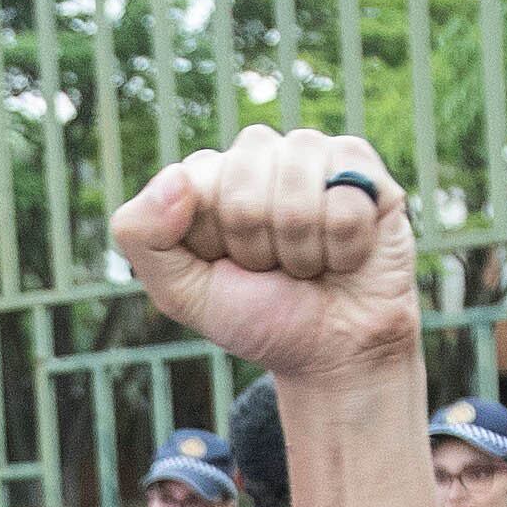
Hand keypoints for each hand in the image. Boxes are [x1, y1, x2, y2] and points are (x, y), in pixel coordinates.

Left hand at [111, 125, 418, 382]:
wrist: (331, 351)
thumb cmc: (255, 317)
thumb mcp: (179, 291)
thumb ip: (142, 235)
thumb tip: (174, 177)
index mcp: (209, 177)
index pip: (194, 183)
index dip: (211, 239)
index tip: (224, 264)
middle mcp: (259, 155)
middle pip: (243, 187)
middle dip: (255, 246)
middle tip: (270, 268)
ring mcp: (312, 156)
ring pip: (296, 190)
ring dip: (301, 249)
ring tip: (307, 263)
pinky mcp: (364, 168)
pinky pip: (347, 199)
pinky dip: (343, 247)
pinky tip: (344, 254)